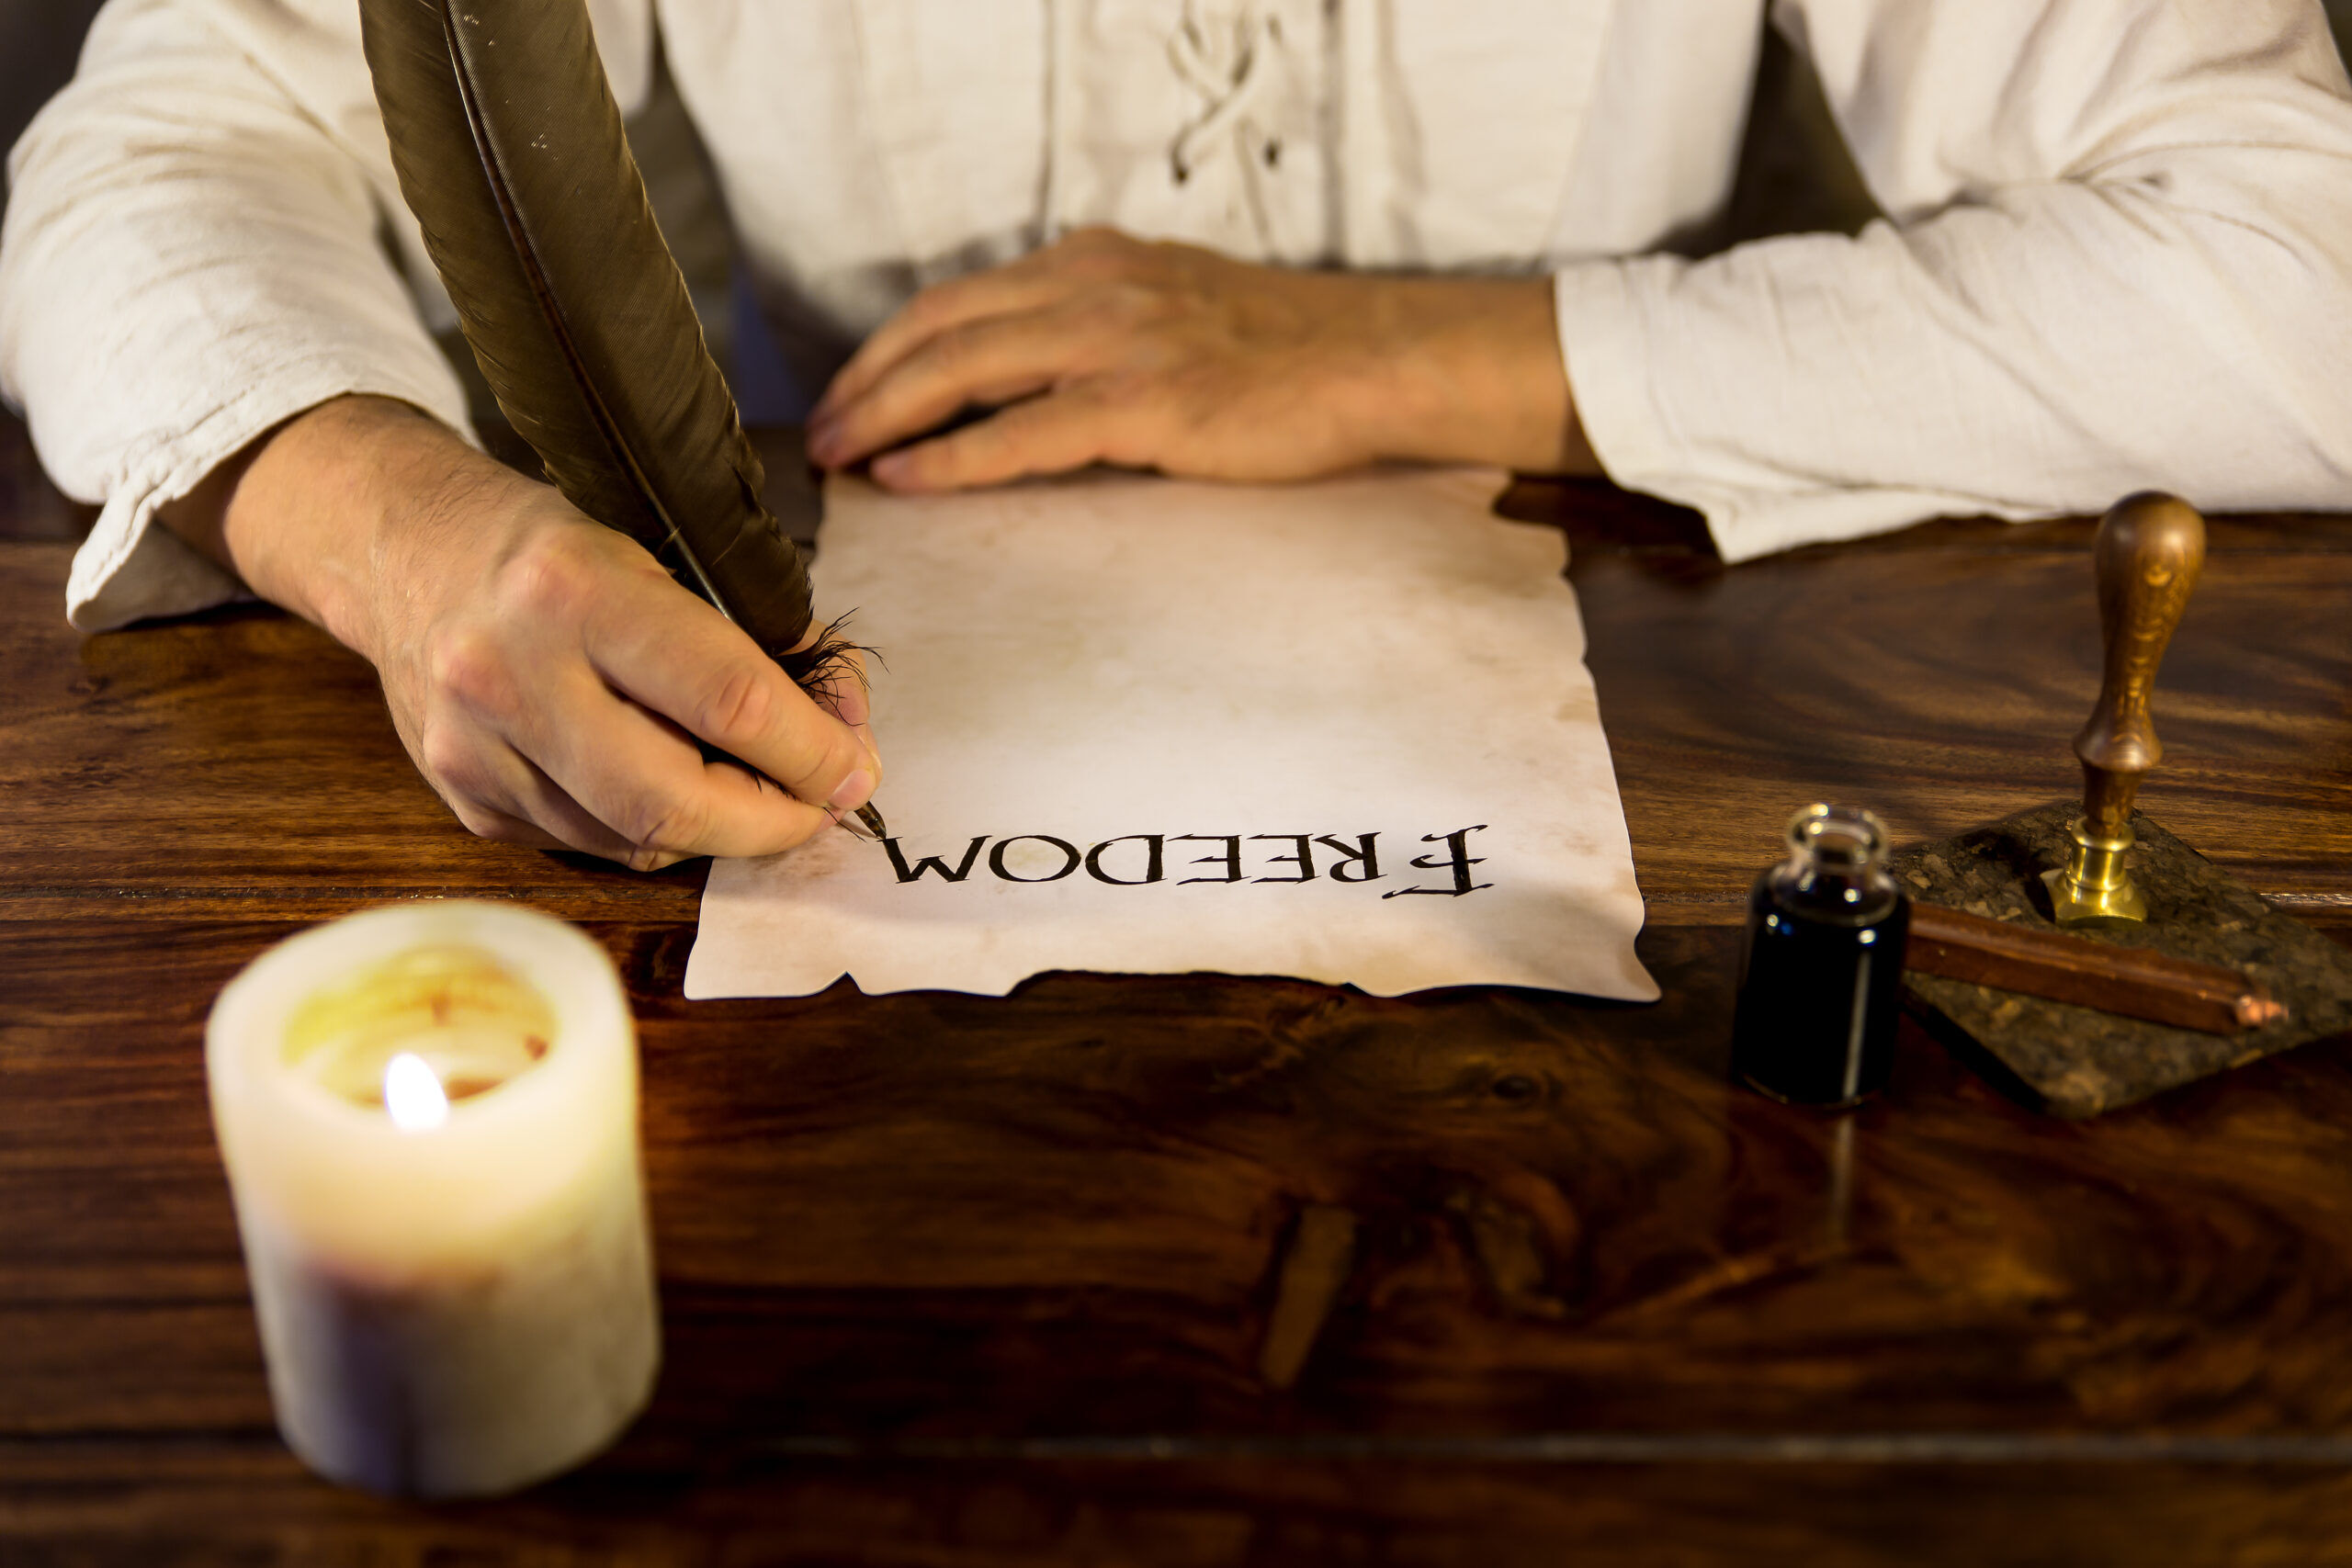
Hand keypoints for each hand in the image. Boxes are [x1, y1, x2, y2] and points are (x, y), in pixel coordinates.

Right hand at [161, 397, 878, 868]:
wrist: (398, 550)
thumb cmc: (555, 551)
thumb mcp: (662, 555)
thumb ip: (763, 645)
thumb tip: (847, 748)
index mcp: (576, 587)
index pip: (730, 702)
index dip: (814, 752)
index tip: (855, 768)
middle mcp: (510, 671)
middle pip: (677, 801)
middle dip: (772, 822)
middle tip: (817, 809)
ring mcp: (474, 746)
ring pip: (634, 840)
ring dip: (716, 833)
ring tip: (751, 795)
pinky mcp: (462, 797)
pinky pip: (588, 845)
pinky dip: (650, 831)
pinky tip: (669, 789)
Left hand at [808, 226, 1596, 491]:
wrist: (1375, 361)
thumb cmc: (1286, 355)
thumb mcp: (1175, 311)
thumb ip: (1100, 327)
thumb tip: (1031, 379)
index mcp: (1094, 262)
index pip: (962, 299)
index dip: (892, 348)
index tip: (851, 392)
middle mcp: (1094, 286)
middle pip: (943, 327)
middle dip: (868, 383)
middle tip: (823, 436)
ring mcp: (1119, 339)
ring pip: (966, 368)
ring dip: (888, 416)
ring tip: (844, 460)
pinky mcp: (1147, 401)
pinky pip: (1025, 431)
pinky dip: (955, 457)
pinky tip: (909, 480)